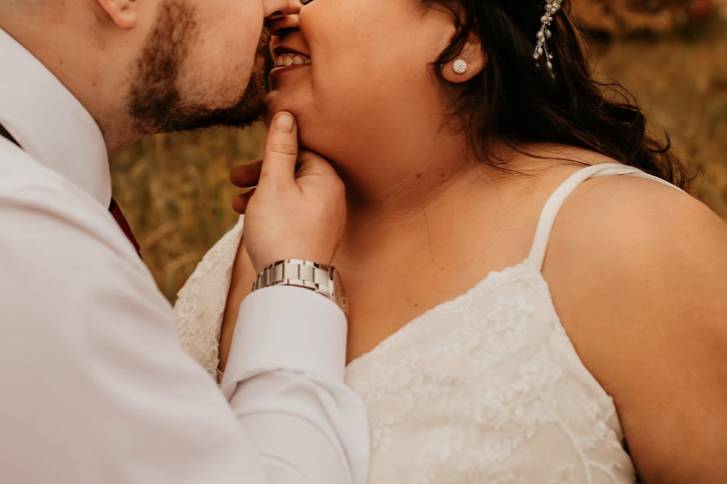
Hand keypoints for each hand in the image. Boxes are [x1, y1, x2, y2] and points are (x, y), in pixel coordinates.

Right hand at [231, 112, 346, 272]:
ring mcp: (325, 217)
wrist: (291, 283)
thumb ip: (279, 148)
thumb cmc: (281, 231)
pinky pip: (292, 212)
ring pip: (289, 193)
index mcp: (327, 178)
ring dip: (261, 193)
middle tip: (234, 177)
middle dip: (261, 173)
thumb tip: (286, 114)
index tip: (251, 152)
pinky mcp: (315, 234)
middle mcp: (332, 195)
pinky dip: (271, 210)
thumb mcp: (274, 183)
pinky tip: (250, 219)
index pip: (301, 149)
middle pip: (293, 171)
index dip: (273, 148)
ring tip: (236, 204)